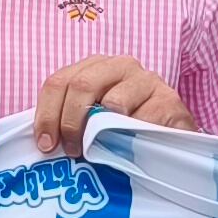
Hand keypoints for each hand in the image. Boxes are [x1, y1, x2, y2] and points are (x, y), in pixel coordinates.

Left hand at [35, 54, 189, 154]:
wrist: (173, 138)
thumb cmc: (127, 129)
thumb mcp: (93, 120)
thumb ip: (70, 119)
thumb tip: (44, 141)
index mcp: (96, 66)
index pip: (59, 81)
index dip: (47, 114)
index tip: (46, 144)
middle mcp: (121, 65)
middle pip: (82, 85)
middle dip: (70, 122)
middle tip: (72, 150)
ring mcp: (147, 80)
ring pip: (112, 102)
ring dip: (102, 133)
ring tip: (102, 152)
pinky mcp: (169, 100)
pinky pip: (141, 120)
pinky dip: (131, 139)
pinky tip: (131, 149)